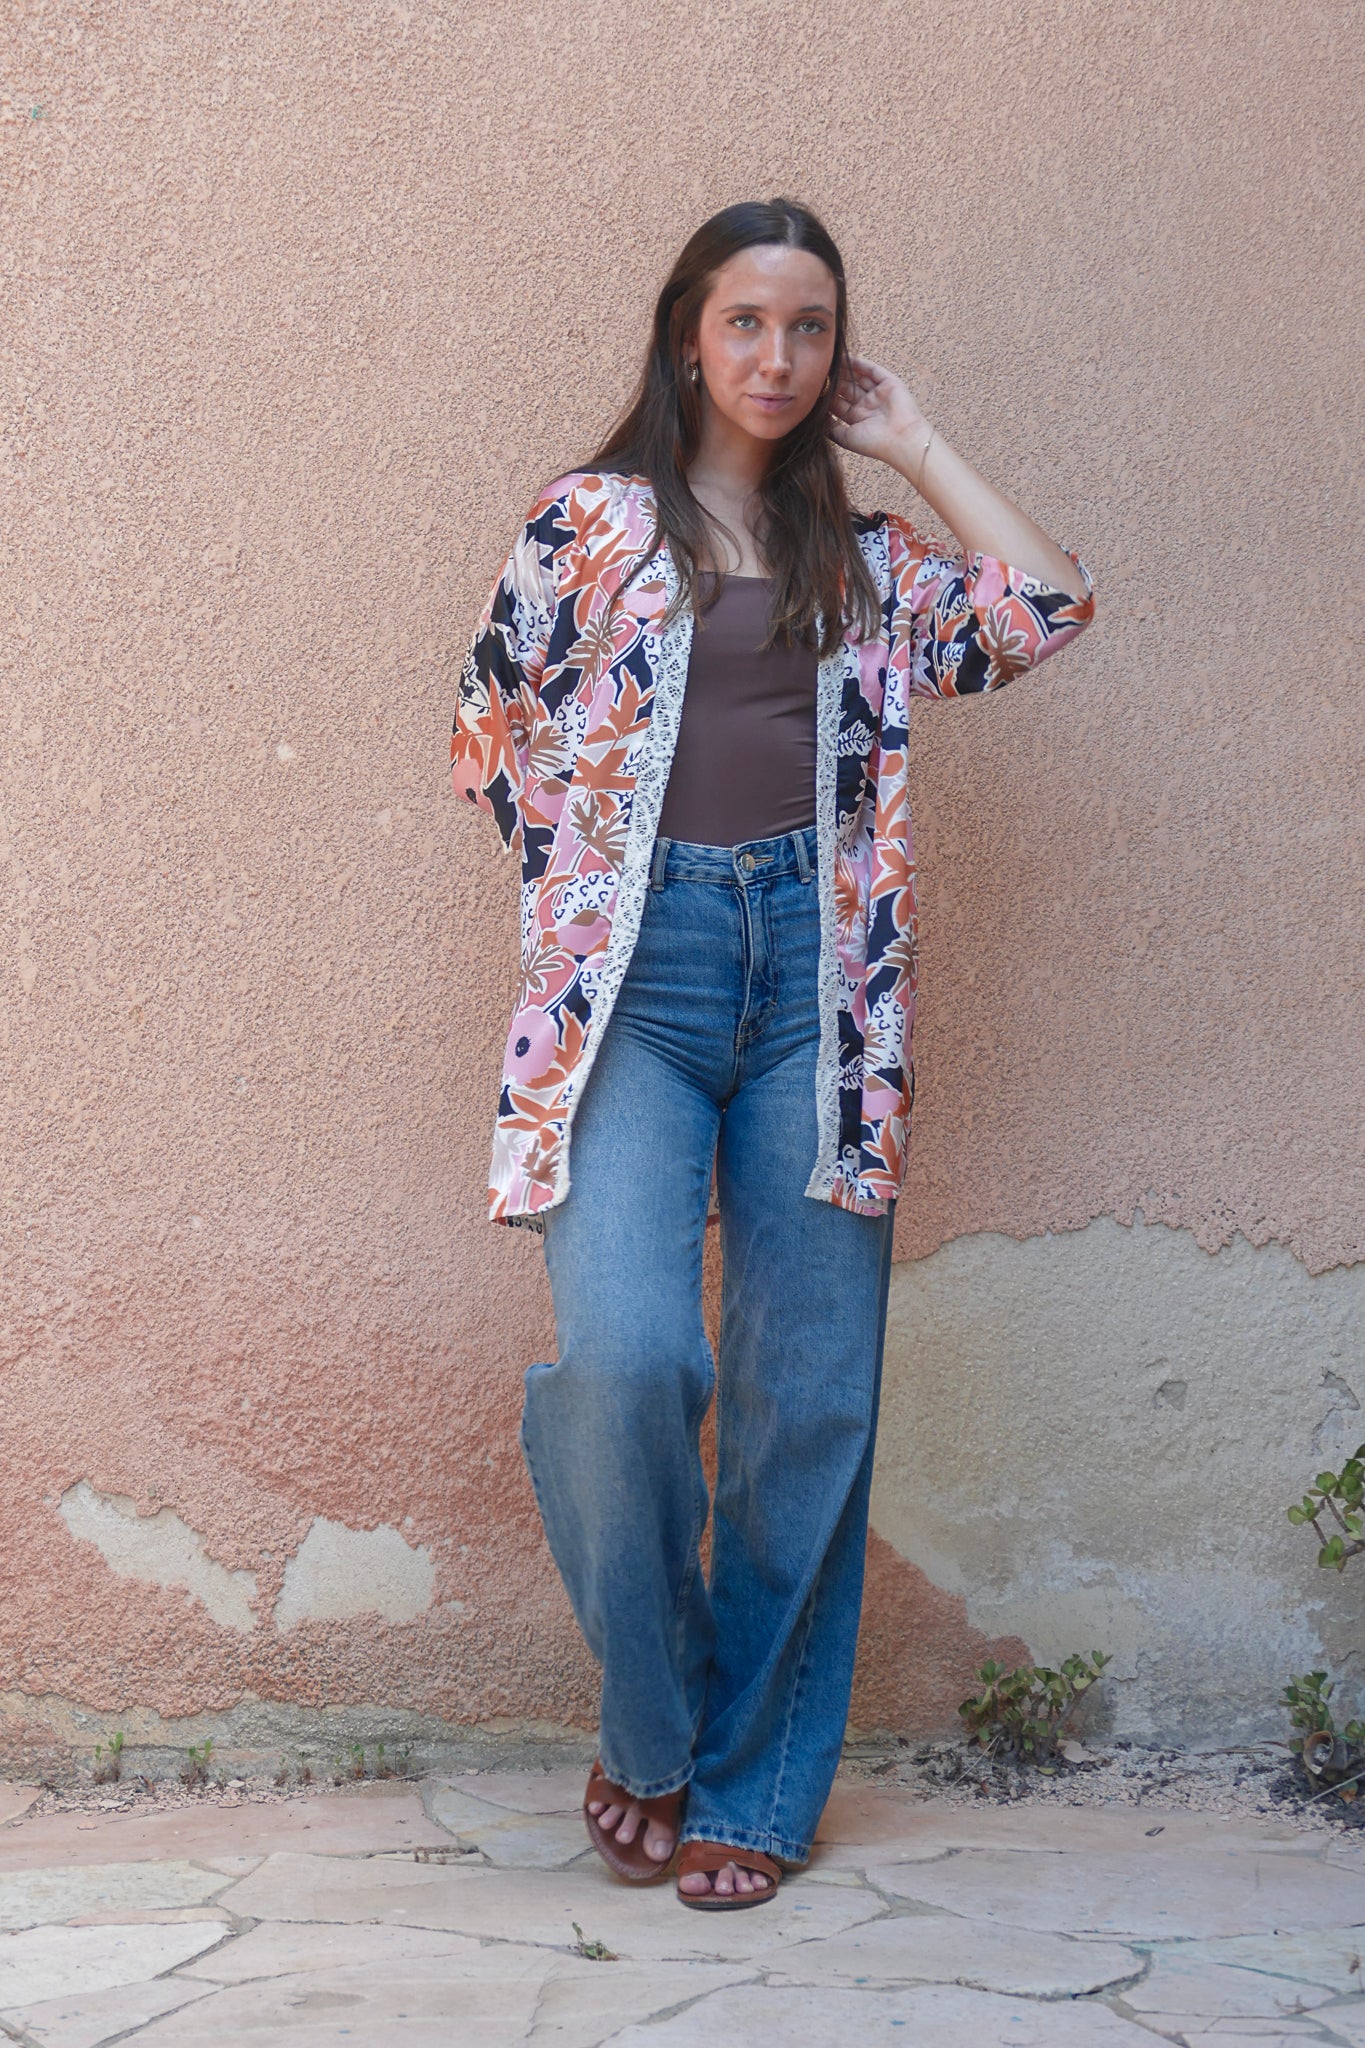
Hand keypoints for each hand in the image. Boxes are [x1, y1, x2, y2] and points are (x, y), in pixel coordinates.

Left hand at [827, 352, 931, 472]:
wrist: (901, 440)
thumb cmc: (874, 444)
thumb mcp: (846, 438)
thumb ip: (830, 427)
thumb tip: (815, 417)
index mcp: (858, 418)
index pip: (838, 403)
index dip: (826, 396)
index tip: (811, 388)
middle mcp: (868, 405)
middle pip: (847, 388)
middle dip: (833, 381)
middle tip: (818, 371)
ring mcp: (878, 393)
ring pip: (858, 378)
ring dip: (844, 370)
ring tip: (829, 361)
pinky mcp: (889, 383)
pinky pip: (872, 370)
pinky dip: (859, 363)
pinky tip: (846, 358)